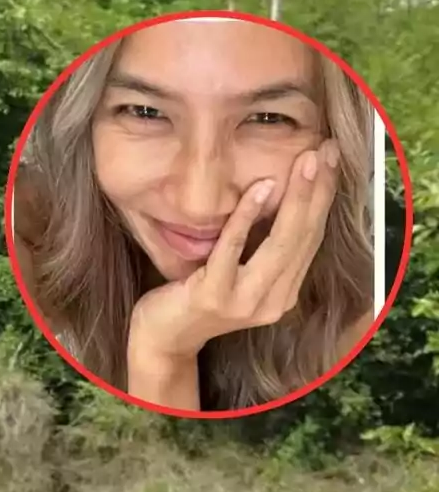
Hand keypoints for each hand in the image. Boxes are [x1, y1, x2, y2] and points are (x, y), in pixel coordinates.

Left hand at [129, 141, 339, 361]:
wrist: (161, 340)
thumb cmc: (195, 298)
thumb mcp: (235, 272)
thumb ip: (258, 247)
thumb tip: (278, 194)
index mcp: (283, 293)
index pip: (312, 239)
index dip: (324, 199)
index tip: (330, 160)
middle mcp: (272, 301)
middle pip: (304, 238)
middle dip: (318, 192)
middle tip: (325, 151)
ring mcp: (244, 302)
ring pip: (280, 244)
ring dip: (296, 199)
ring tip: (306, 162)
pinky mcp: (213, 297)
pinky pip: (232, 250)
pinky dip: (246, 217)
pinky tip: (259, 188)